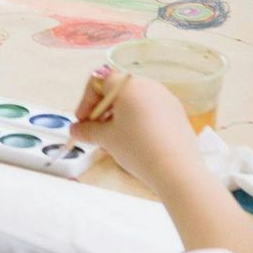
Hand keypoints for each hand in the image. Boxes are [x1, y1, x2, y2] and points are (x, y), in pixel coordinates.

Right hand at [73, 67, 198, 184]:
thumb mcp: (107, 139)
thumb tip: (75, 130)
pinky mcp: (177, 113)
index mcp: (128, 85)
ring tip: (116, 139)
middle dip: (102, 110)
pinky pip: (151, 110)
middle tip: (97, 131)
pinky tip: (137, 142)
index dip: (86, 101)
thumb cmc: (138, 148)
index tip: (83, 122)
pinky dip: (139, 121)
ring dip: (120, 116)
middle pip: (117, 91)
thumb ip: (87, 130)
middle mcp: (148, 85)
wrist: (177, 170)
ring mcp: (166, 98)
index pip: (98, 82)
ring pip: (135, 101)